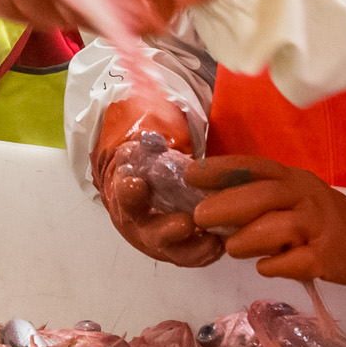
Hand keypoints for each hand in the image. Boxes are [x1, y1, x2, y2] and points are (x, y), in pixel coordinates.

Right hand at [93, 90, 220, 267]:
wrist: (146, 194)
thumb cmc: (148, 166)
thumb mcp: (143, 148)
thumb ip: (147, 130)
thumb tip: (147, 91)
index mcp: (127, 196)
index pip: (125, 197)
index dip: (129, 194)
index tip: (135, 183)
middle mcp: (140, 223)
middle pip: (147, 232)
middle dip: (164, 229)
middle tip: (184, 222)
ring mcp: (160, 241)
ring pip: (171, 250)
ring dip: (190, 246)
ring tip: (210, 239)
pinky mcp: (181, 251)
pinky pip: (193, 256)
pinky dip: (205, 253)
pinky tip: (220, 245)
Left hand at [186, 113, 345, 285]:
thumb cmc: (322, 219)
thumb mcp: (294, 196)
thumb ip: (260, 196)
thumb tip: (209, 203)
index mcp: (293, 178)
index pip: (254, 166)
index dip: (221, 168)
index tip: (190, 173)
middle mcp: (305, 196)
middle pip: (262, 195)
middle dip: (226, 204)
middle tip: (199, 216)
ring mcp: (318, 226)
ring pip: (275, 228)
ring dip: (246, 239)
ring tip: (231, 247)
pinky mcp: (327, 257)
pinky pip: (291, 262)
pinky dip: (272, 265)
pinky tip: (266, 266)